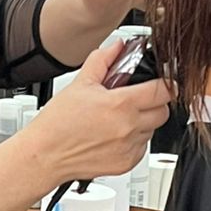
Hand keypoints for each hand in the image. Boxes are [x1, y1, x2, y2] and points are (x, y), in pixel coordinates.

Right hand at [25, 41, 172, 186]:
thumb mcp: (79, 84)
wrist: (45, 155)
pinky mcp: (126, 164)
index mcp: (120, 104)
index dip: (165, 84)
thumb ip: (102, 61)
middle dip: (155, 103)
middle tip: (138, 100)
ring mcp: (129, 148)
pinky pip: (142, 148)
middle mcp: (128, 127)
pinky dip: (134, 141)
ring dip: (143, 122)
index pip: (163, 91)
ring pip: (153, 130)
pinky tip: (114, 135)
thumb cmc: (57, 123)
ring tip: (119, 119)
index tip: (162, 83)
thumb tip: (117, 47)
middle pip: (163, 112)